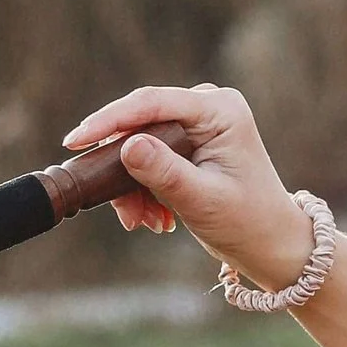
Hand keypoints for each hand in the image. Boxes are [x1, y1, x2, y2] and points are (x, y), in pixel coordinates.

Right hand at [61, 80, 315, 292]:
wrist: (271, 244)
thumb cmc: (248, 222)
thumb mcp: (203, 199)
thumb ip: (164, 172)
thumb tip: (127, 144)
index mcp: (219, 109)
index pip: (152, 103)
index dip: (110, 120)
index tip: (75, 140)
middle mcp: (208, 107)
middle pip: (141, 124)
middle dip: (123, 168)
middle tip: (124, 212)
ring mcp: (197, 124)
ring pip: (140, 144)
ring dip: (133, 186)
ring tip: (145, 222)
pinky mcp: (188, 143)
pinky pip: (148, 157)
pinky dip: (143, 189)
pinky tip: (154, 218)